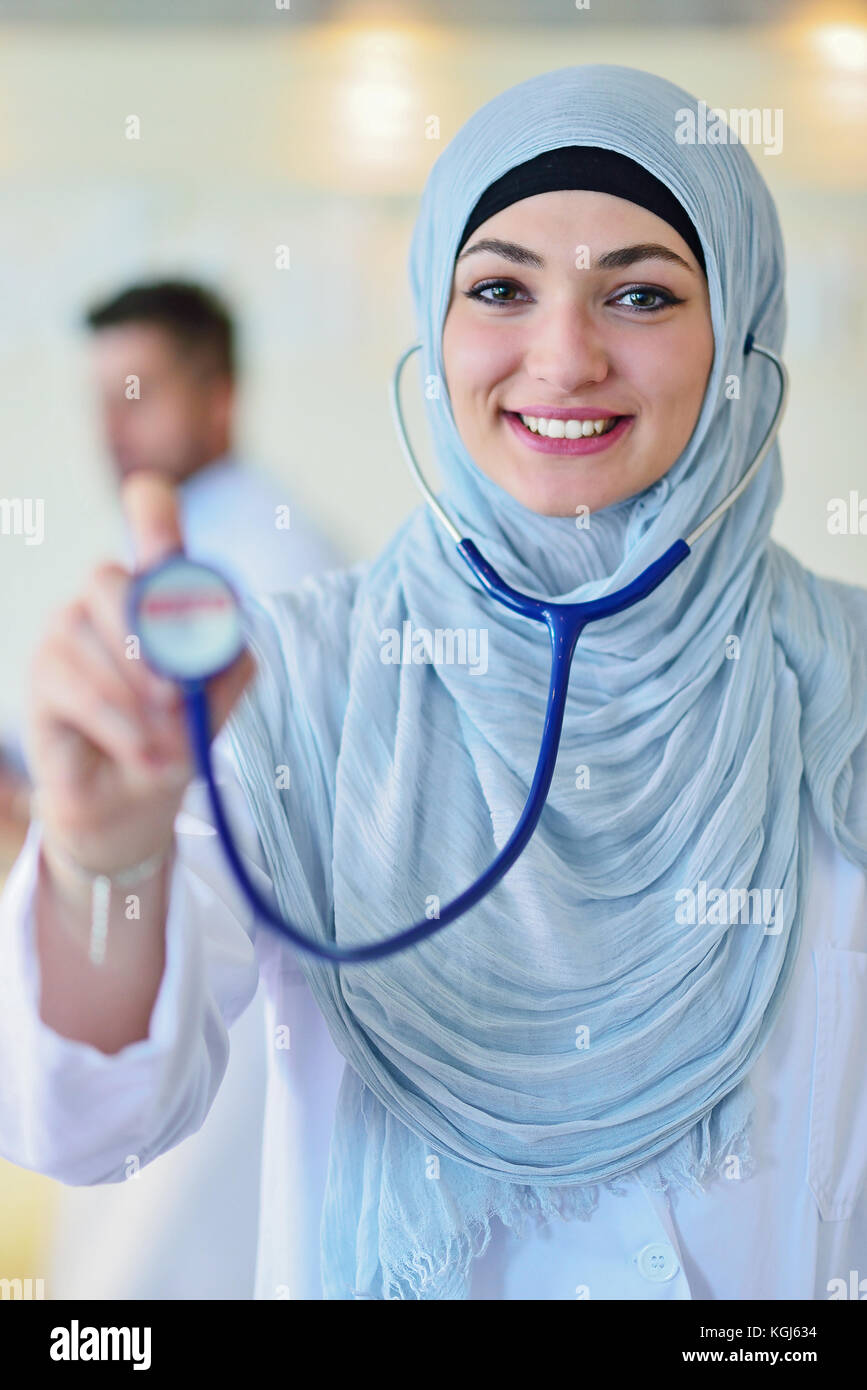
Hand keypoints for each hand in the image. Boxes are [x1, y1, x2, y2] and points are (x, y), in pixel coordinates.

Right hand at [26, 471, 254, 879]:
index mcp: (156, 592)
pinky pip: (74, 684)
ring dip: (136, 696)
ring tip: (166, 741)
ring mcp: (64, 633)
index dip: (150, 509)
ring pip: (87, 635)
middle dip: (145, 636)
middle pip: (107, 578)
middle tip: (178, 692)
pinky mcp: (41, 676)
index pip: (148, 524)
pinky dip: (117, 722)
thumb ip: (228, 663)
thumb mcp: (219, 699)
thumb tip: (218, 638)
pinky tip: (141, 752)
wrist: (136, 802)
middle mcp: (103, 600)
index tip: (148, 499)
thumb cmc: (177, 736)